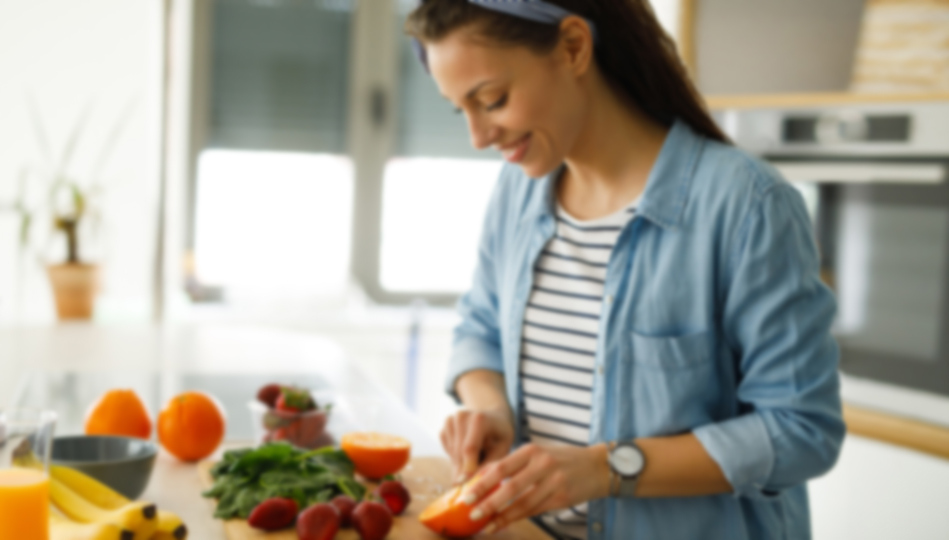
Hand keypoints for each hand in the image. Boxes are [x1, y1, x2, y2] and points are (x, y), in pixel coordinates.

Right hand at [440, 407, 514, 483]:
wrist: (493, 419)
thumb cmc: (500, 437)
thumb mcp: (501, 450)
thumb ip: (488, 466)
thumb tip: (472, 486)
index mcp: (479, 419)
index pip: (469, 448)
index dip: (467, 468)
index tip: (466, 486)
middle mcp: (461, 416)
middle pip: (458, 453)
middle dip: (464, 472)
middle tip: (472, 487)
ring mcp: (450, 421)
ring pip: (452, 454)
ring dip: (461, 466)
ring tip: (478, 462)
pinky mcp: (444, 428)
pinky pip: (448, 451)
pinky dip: (457, 458)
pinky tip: (468, 454)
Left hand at [460, 443, 609, 533]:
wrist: (598, 466)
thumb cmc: (561, 460)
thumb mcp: (538, 454)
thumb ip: (514, 465)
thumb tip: (483, 478)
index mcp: (532, 450)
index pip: (502, 466)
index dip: (482, 481)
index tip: (465, 492)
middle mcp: (542, 463)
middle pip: (510, 485)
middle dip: (487, 500)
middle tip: (469, 511)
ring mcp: (553, 480)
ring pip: (522, 502)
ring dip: (501, 515)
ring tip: (484, 524)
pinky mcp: (562, 496)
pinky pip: (535, 510)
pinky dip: (517, 518)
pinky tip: (503, 523)